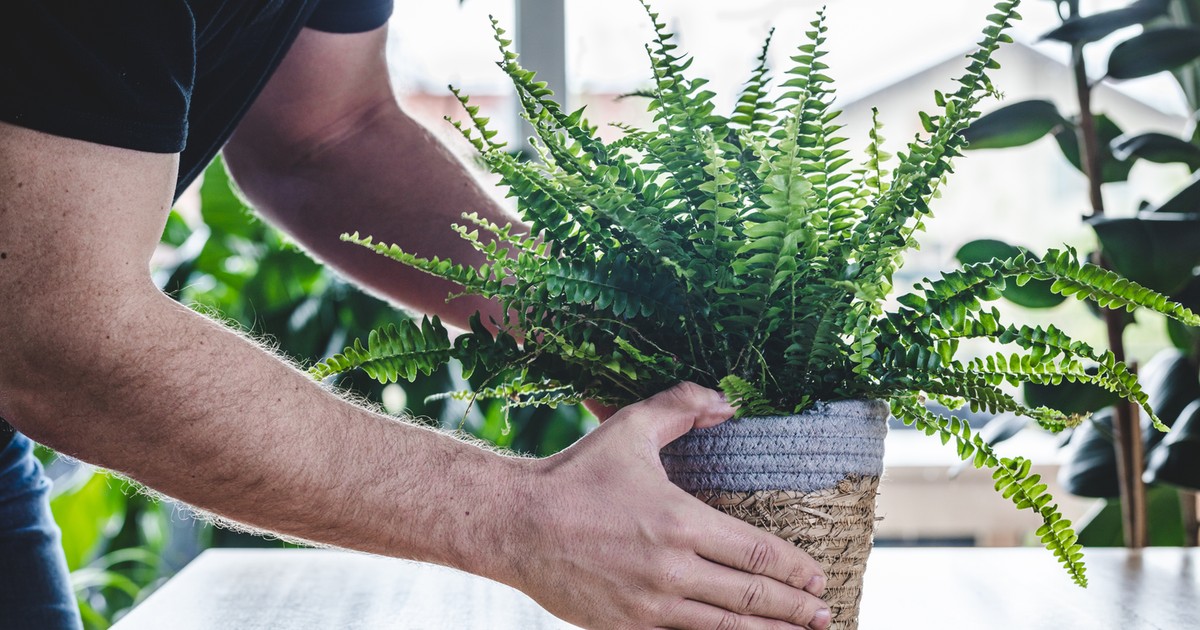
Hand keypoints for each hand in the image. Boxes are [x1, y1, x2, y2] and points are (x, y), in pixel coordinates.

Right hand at [503, 382, 830, 628]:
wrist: (515, 524)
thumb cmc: (574, 474)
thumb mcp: (630, 428)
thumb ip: (682, 406)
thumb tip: (727, 402)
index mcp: (680, 521)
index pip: (757, 553)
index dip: (795, 570)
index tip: (817, 577)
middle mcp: (671, 568)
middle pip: (750, 596)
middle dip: (794, 608)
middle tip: (823, 613)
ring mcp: (649, 604)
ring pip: (724, 628)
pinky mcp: (626, 626)